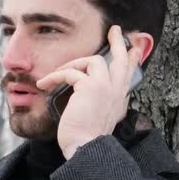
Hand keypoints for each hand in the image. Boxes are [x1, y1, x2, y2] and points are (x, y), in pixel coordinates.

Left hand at [35, 24, 142, 158]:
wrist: (87, 148)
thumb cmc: (88, 140)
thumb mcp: (100, 121)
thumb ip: (101, 105)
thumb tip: (87, 93)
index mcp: (119, 100)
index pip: (128, 75)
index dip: (132, 60)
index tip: (135, 49)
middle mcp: (117, 91)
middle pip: (122, 59)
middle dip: (119, 42)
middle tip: (116, 30)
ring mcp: (106, 87)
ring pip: (93, 60)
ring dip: (73, 64)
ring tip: (56, 74)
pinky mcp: (90, 86)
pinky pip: (70, 72)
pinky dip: (55, 76)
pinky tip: (44, 84)